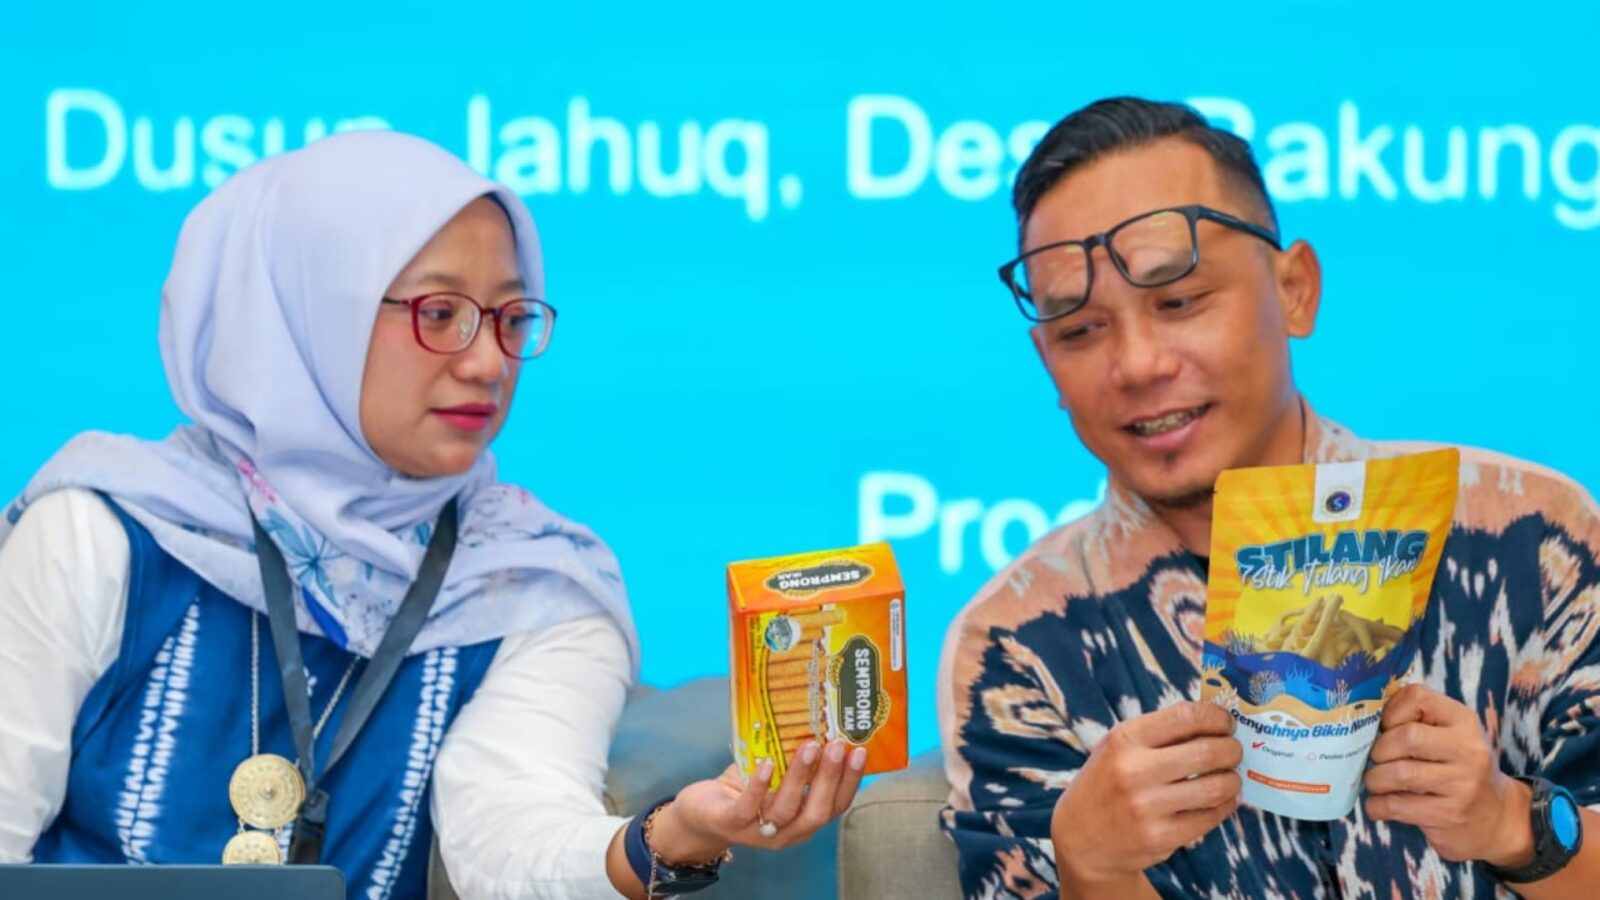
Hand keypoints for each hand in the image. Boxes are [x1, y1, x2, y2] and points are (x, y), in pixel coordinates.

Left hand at [648, 739, 867, 861]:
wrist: (700, 814)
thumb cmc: (745, 789)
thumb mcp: (776, 775)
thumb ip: (794, 758)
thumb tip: (817, 717)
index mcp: (803, 821)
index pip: (835, 806)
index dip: (850, 781)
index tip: (861, 751)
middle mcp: (787, 833)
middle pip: (817, 812)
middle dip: (831, 779)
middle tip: (839, 746)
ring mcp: (758, 832)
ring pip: (786, 810)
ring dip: (800, 777)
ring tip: (809, 747)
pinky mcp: (730, 824)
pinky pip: (748, 808)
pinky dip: (760, 787)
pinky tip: (768, 764)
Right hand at [1051, 702, 1241, 887]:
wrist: (1082, 837)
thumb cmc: (1108, 781)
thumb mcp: (1119, 747)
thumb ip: (1161, 733)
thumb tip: (1216, 721)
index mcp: (1124, 739)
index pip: (1186, 716)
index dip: (1217, 717)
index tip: (1226, 722)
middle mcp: (1134, 770)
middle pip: (1209, 752)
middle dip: (1232, 749)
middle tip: (1234, 751)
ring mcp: (1147, 807)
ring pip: (1216, 788)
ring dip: (1232, 780)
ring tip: (1230, 777)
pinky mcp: (1161, 838)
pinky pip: (1210, 818)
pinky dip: (1224, 806)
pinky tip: (1221, 800)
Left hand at [1363, 684, 1532, 865]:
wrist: (1498, 817)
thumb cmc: (1459, 768)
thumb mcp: (1449, 735)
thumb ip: (1416, 720)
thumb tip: (1365, 718)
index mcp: (1463, 720)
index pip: (1418, 697)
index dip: (1391, 711)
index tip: (1385, 728)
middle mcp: (1468, 749)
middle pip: (1407, 737)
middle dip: (1378, 750)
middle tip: (1376, 760)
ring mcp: (1462, 784)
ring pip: (1399, 773)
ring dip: (1374, 779)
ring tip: (1375, 782)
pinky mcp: (1450, 815)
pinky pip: (1397, 806)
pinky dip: (1376, 805)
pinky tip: (1378, 805)